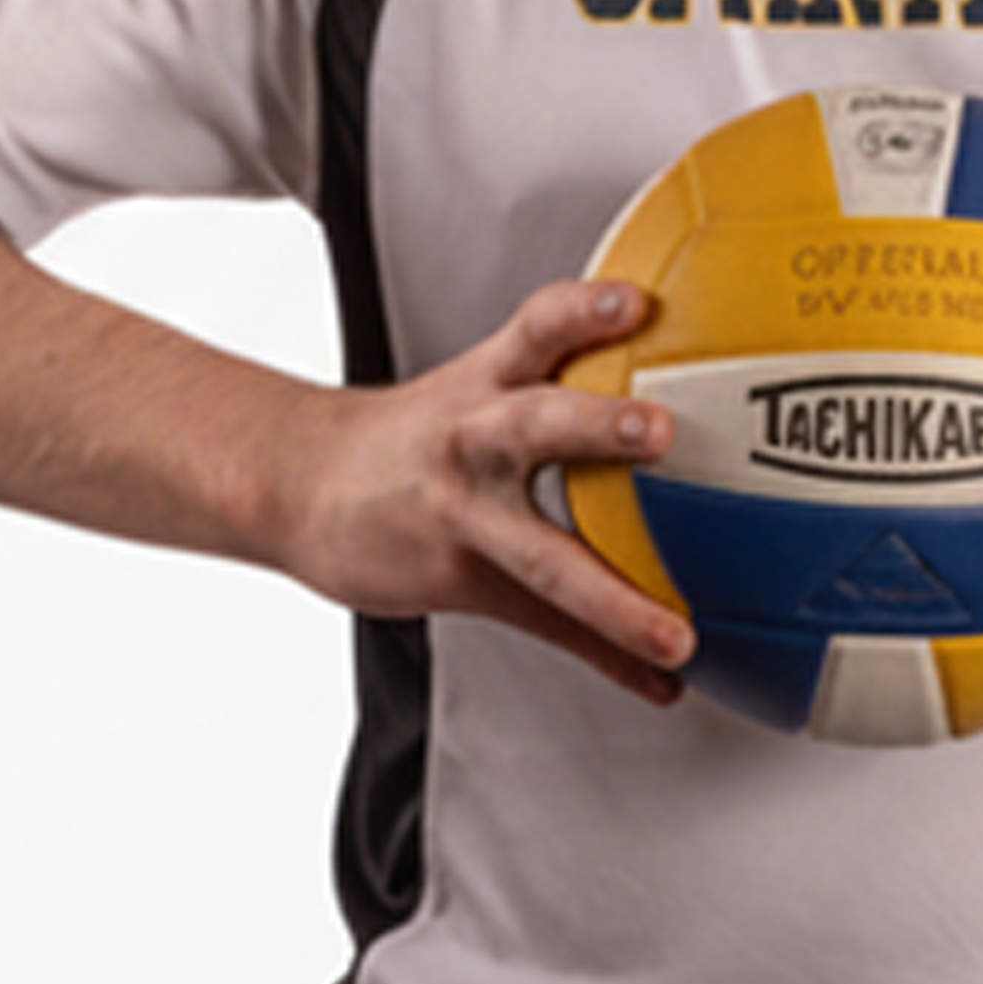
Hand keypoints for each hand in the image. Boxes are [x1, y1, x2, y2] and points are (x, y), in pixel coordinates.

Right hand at [257, 277, 694, 700]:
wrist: (302, 485)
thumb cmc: (416, 439)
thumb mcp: (478, 385)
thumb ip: (564, 371)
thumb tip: (681, 387)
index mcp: (488, 383)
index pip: (537, 330)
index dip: (583, 312)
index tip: (635, 302)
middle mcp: (475, 441)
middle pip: (535, 425)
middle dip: (598, 425)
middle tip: (659, 433)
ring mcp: (465, 515)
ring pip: (543, 555)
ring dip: (612, 598)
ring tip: (675, 635)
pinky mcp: (461, 578)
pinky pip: (546, 625)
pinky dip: (610, 657)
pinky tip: (660, 681)